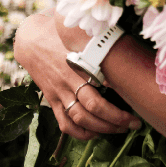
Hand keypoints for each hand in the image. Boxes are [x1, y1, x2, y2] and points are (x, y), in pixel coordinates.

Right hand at [13, 13, 139, 141]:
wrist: (30, 40)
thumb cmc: (60, 33)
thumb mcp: (79, 35)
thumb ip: (98, 46)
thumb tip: (122, 60)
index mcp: (78, 63)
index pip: (100, 90)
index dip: (118, 105)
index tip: (135, 107)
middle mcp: (68, 80)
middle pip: (93, 108)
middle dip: (116, 120)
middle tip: (133, 123)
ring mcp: (59, 92)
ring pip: (80, 119)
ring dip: (102, 129)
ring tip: (119, 129)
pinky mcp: (52, 100)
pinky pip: (64, 123)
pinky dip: (80, 133)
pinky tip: (95, 133)